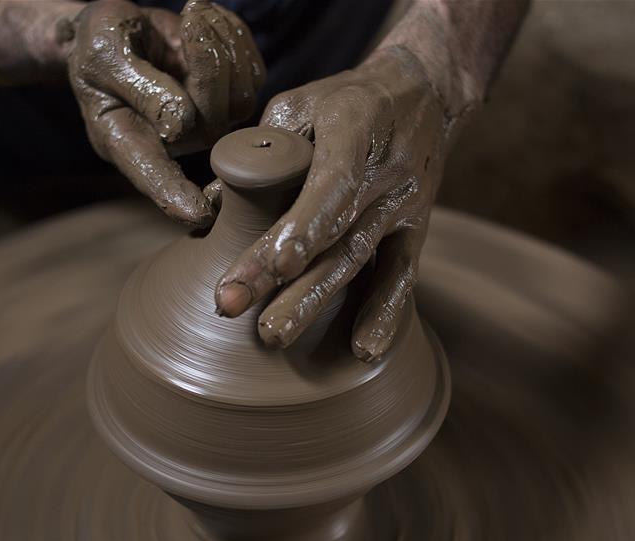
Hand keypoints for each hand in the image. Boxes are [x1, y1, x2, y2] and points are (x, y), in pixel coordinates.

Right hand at [60, 0, 264, 226]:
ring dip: (224, 44)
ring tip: (193, 11)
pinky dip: (235, 38)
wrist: (119, 29)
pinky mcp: (230, 100)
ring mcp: (207, 124)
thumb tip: (181, 125)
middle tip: (191, 15)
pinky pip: (252, 72)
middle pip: (213, 121)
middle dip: (209, 62)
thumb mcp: (104, 55)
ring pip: (241, 96)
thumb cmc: (98, 45)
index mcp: (128, 141)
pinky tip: (206, 21)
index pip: (155, 176)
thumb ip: (140, 88)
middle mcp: (174, 142)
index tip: (199, 215)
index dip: (176, 197)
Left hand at [214, 48, 472, 360]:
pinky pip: (401, 277)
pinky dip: (384, 313)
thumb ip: (257, 151)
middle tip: (233, 307)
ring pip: (359, 261)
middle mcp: (386, 175)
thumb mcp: (300, 103)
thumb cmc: (346, 102)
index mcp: (355, 133)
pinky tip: (363, 349)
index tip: (274, 265)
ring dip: (315, 302)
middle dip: (284, 277)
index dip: (304, 226)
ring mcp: (404, 208)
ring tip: (274, 335)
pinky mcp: (415, 232)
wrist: (424, 96)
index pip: (332, 186)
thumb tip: (210, 206)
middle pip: (336, 235)